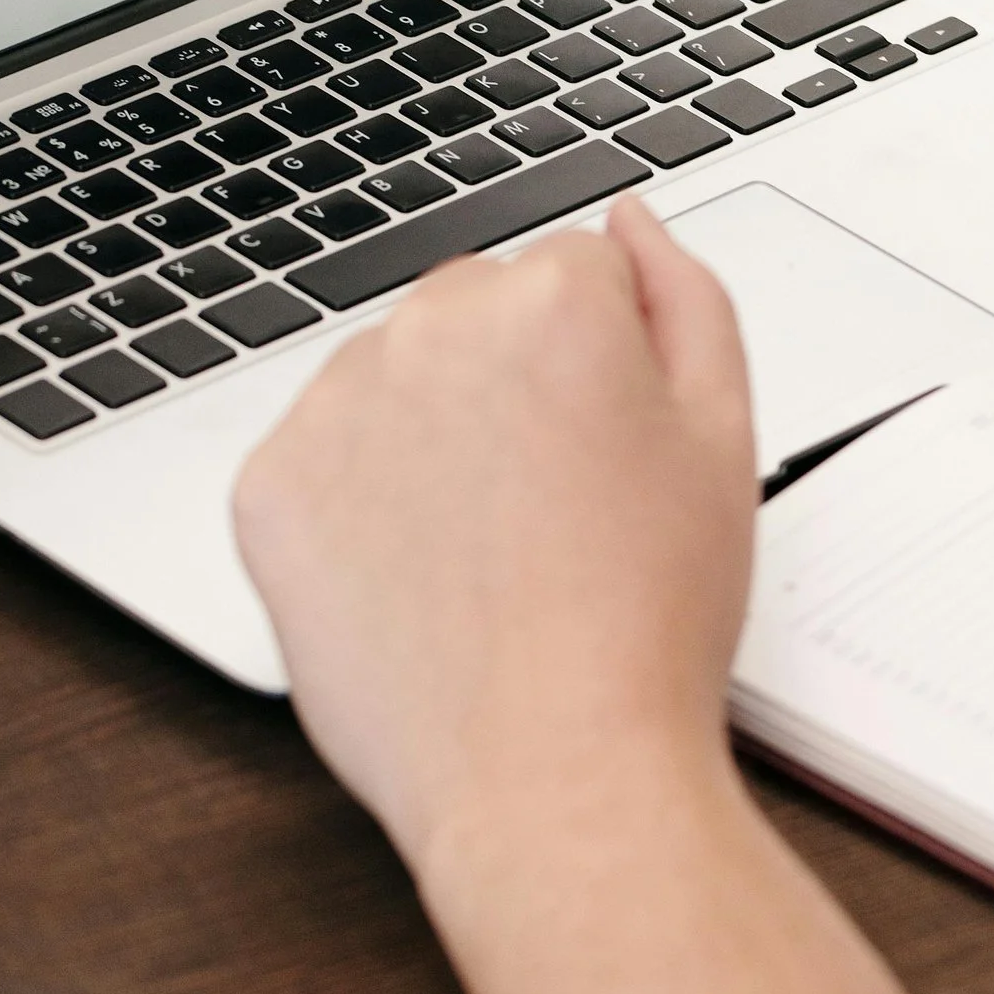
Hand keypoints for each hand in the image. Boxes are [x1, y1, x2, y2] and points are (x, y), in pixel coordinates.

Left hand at [233, 202, 757, 935]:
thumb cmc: (648, 622)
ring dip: (429, 434)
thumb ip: (687, 296)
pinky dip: (359, 506)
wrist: (554, 774)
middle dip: (510, 382)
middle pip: (473, 312)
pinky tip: (420, 579)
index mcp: (553, 301)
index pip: (575, 273)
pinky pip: (318, 461)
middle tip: (559, 511)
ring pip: (389, 382)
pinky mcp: (267, 491)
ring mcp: (332, 409)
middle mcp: (429, 330)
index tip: (614, 451)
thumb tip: (629, 219)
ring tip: (490, 556)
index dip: (606, 369)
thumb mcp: (725, 438)